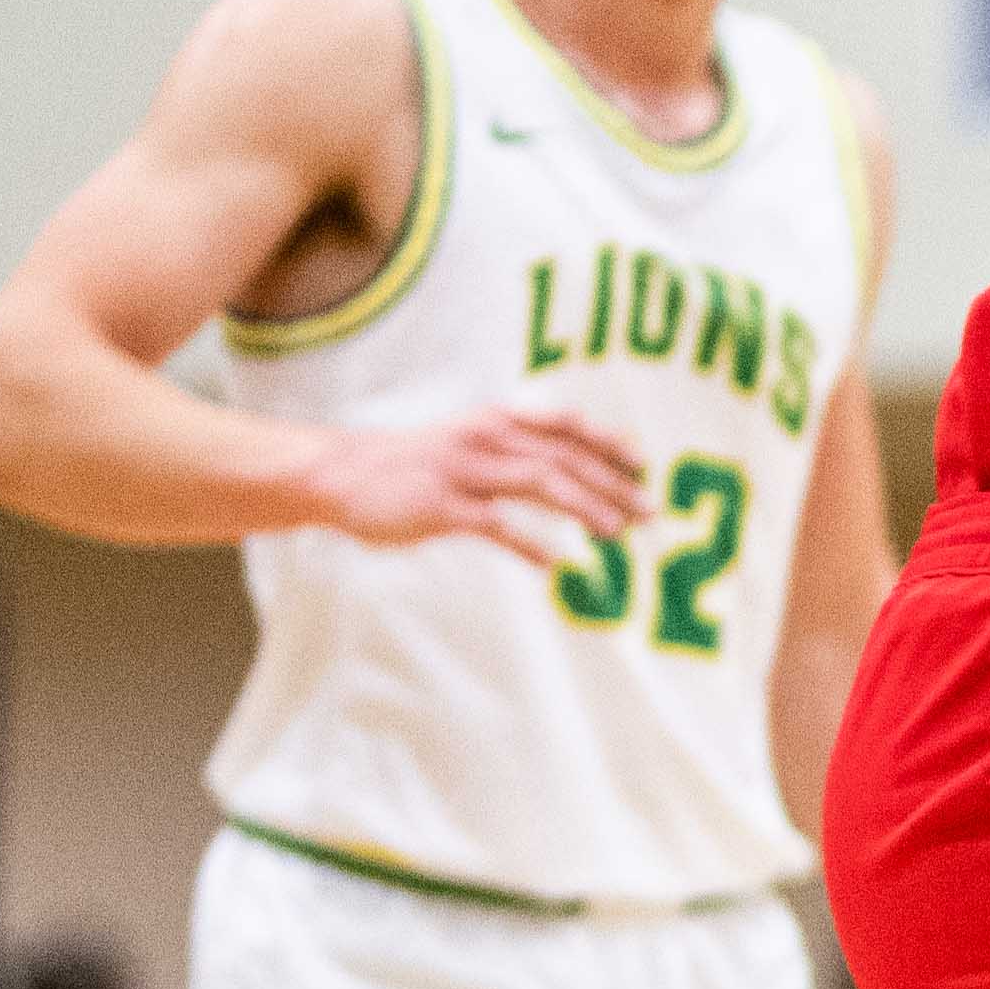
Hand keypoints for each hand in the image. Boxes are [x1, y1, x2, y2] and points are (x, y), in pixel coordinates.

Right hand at [302, 407, 644, 572]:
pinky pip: (496, 525)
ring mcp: (462, 471)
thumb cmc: (416, 464)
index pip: (564, 425)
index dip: (607, 442)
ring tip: (617, 533)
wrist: (339, 474)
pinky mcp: (440, 506)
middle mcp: (484, 438)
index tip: (643, 464)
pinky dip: (530, 546)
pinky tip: (556, 567)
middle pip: (563, 456)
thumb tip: (575, 468)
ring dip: (586, 508)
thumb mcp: (467, 442)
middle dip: (612, 483)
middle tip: (650, 511)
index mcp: (494, 421)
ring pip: (540, 482)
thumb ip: (515, 448)